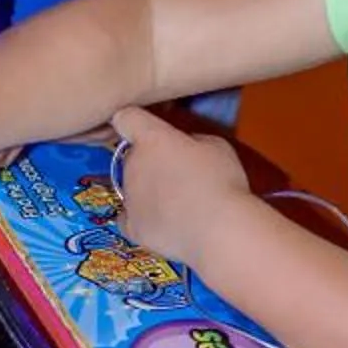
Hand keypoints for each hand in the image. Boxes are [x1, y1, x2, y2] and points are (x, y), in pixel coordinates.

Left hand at [111, 103, 253, 268]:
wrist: (218, 229)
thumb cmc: (221, 181)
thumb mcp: (216, 146)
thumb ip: (192, 141)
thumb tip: (184, 147)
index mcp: (151, 138)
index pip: (126, 118)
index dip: (134, 122)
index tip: (146, 131)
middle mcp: (132, 164)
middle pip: (133, 157)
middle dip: (151, 163)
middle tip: (179, 176)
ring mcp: (129, 197)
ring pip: (132, 188)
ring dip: (148, 191)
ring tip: (178, 205)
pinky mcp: (132, 227)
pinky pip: (129, 218)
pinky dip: (141, 218)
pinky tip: (161, 223)